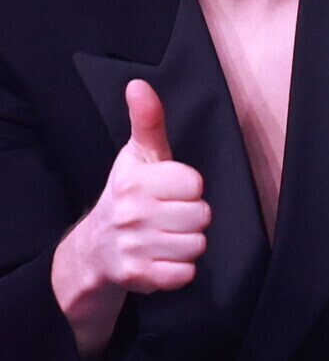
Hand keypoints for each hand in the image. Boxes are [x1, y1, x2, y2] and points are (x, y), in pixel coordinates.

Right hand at [52, 81, 209, 360]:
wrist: (95, 248)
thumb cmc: (127, 194)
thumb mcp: (139, 155)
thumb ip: (148, 120)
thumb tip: (138, 84)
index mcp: (135, 181)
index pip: (196, 184)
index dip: (190, 188)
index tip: (173, 190)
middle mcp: (130, 214)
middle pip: (201, 216)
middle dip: (192, 217)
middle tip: (171, 216)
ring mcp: (132, 247)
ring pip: (196, 245)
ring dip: (188, 243)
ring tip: (167, 236)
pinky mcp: (137, 276)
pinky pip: (185, 274)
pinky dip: (180, 269)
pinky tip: (163, 258)